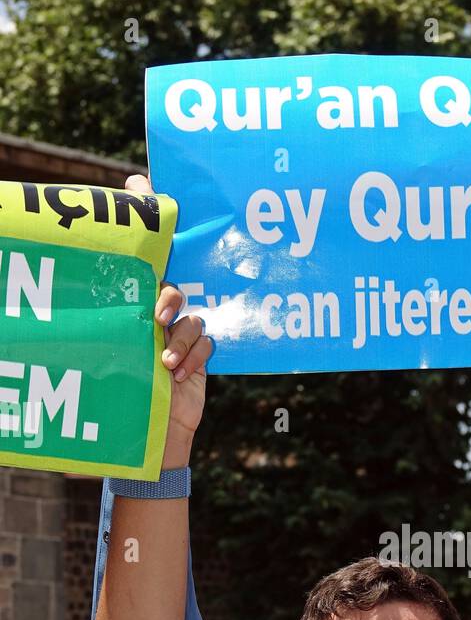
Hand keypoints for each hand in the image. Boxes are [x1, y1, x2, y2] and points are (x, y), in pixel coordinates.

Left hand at [126, 173, 211, 468]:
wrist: (157, 436)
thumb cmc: (127, 393)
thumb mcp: (119, 350)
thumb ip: (129, 320)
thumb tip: (116, 299)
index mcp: (136, 299)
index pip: (141, 251)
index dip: (143, 215)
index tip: (138, 183)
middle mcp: (159, 306)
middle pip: (172, 272)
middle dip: (168, 289)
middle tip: (159, 313)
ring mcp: (182, 327)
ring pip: (191, 311)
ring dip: (179, 333)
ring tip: (164, 357)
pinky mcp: (201, 349)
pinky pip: (205, 338)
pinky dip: (192, 354)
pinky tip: (178, 373)